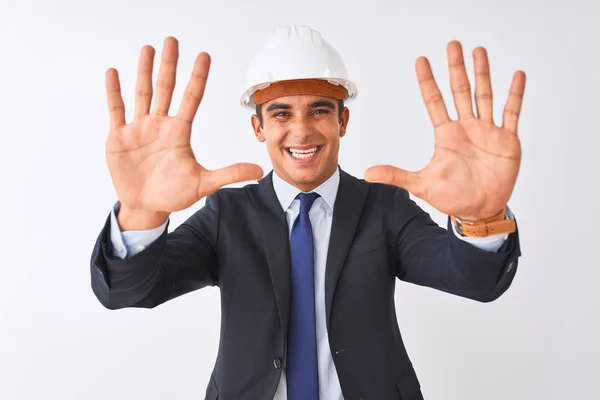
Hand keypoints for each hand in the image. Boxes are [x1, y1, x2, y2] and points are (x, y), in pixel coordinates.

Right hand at [105, 37, 263, 213]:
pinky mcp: (119, 137)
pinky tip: (114, 72)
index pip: (191, 98)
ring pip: (142, 93)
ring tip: (148, 49)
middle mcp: (160, 125)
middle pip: (165, 89)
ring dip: (144, 71)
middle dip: (169, 65)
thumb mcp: (203, 184)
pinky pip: (117, 110)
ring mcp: (139, 129)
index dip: (198, 77)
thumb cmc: (174, 194)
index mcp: (179, 132)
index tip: (204, 55)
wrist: (146, 207)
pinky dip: (114, 92)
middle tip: (172, 41)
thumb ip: (229, 174)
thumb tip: (258, 171)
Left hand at [365, 41, 525, 220]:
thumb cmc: (453, 197)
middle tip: (453, 45)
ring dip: (483, 74)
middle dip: (456, 68)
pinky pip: (511, 113)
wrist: (480, 210)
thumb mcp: (421, 185)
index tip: (421, 61)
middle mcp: (466, 128)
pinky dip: (515, 95)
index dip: (427, 81)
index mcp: (446, 135)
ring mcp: (487, 132)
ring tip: (479, 52)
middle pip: (460, 91)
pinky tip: (517, 76)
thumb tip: (367, 173)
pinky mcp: (507, 140)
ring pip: (484, 96)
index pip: (434, 101)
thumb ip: (396, 176)